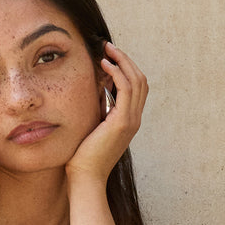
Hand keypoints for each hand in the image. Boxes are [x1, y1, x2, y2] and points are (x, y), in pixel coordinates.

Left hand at [65, 42, 148, 185]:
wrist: (86, 177)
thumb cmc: (84, 156)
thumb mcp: (94, 127)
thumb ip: (100, 110)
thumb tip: (96, 91)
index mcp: (129, 120)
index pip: (137, 87)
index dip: (126, 68)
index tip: (109, 57)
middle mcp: (134, 119)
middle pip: (141, 80)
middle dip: (126, 60)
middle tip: (108, 47)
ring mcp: (131, 120)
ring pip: (136, 80)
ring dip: (122, 61)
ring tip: (107, 50)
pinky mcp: (122, 122)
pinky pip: (126, 88)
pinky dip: (117, 72)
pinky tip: (104, 65)